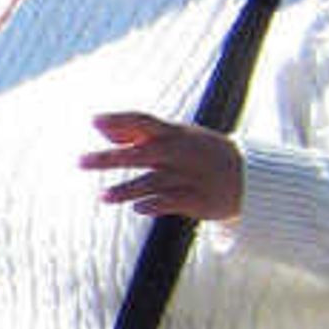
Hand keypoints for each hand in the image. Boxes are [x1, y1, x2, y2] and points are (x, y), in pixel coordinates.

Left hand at [81, 110, 244, 223]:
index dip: (118, 120)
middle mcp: (179, 153)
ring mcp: (189, 176)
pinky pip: (172, 202)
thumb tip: (101, 128)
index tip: (92, 121)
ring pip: (153, 182)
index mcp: (173, 134)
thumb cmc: (200, 152)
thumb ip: (136, 133)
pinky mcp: (198, 199)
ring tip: (103, 197)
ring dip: (127, 190)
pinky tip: (137, 208)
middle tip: (79, 162)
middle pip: (140, 153)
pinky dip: (154, 205)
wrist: (249, 175)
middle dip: (110, 158)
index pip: (142, 121)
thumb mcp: (174, 136)